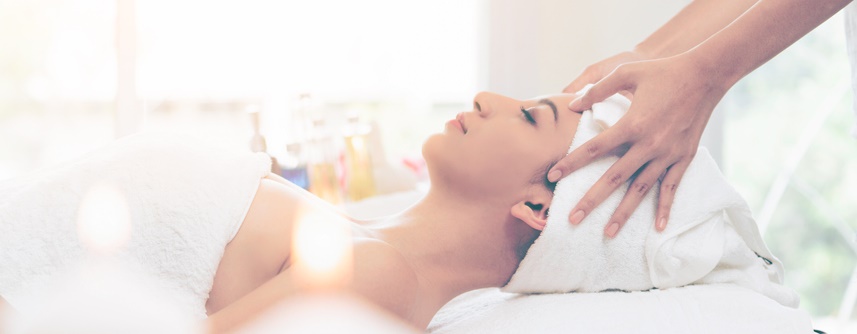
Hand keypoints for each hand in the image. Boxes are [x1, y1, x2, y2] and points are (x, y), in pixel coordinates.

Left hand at [549, 53, 727, 236]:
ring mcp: (667, 154)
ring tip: (608, 233)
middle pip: (614, 178)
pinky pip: (672, 188)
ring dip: (624, 213)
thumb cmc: (662, 71)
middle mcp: (648, 144)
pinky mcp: (684, 158)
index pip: (593, 148)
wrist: (705, 75)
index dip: (571, 163)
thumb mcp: (626, 72)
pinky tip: (659, 228)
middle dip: (591, 200)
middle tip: (573, 219)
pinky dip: (666, 208)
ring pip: (641, 190)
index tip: (552, 176)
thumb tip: (572, 105)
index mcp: (631, 124)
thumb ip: (597, 90)